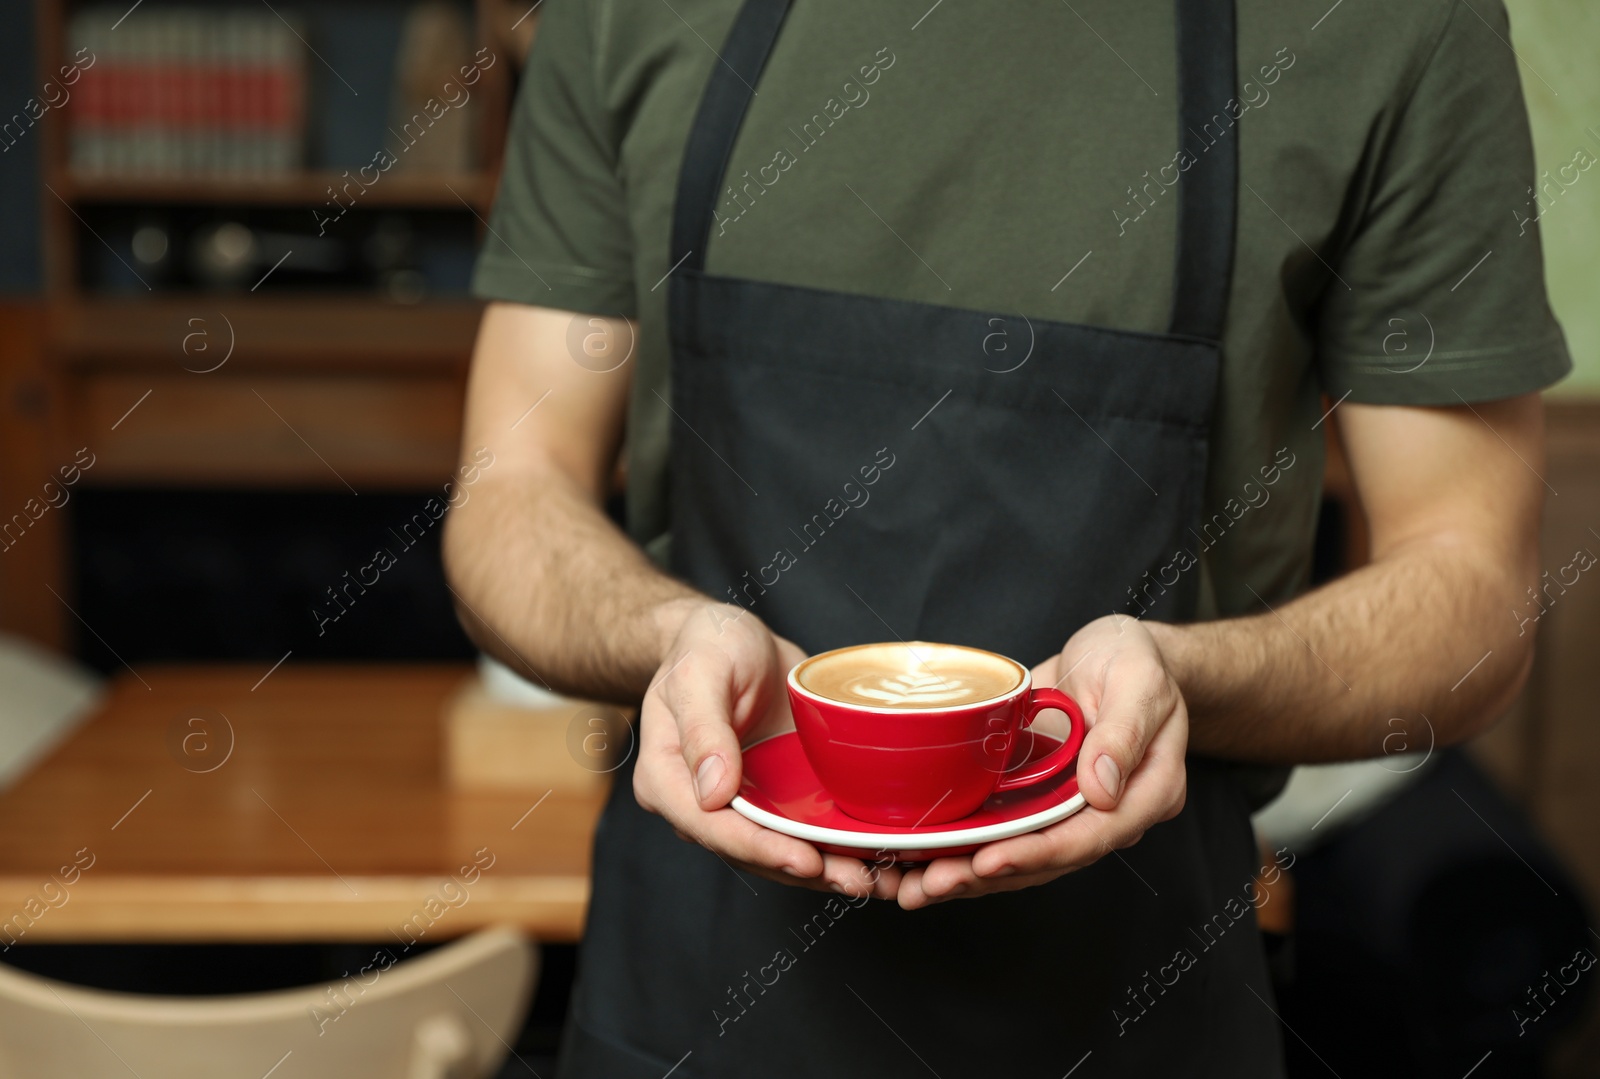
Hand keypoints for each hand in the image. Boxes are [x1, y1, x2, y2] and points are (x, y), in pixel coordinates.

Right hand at [632, 601, 902, 899]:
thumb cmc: (708, 644)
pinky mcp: (772, 796)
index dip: (758, 847)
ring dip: (826, 870)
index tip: (803, 860)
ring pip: (778, 850)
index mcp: (667, 777)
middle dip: (802, 870)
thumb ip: (703, 727)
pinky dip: (835, 848)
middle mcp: (699, 802)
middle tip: (857, 880)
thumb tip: (712, 791)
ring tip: (875, 880)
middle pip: (749, 850)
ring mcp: (738, 803)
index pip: (709, 826)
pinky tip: (874, 857)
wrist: (733, 636)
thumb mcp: (701, 672)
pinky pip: (800, 830)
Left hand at [895, 615, 1187, 908]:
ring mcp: (1071, 808)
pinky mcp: (1040, 796)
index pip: (1090, 836)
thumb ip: (1124, 733)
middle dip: (988, 875)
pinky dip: (966, 845)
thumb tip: (1102, 789)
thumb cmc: (1133, 658)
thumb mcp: (1138, 681)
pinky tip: (924, 857)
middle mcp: (1109, 812)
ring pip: (1021, 852)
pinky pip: (1005, 828)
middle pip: (1048, 858)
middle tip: (933, 883)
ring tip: (916, 887)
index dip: (1038, 853)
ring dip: (969, 872)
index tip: (990, 861)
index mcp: (1148, 792)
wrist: (1113, 649)